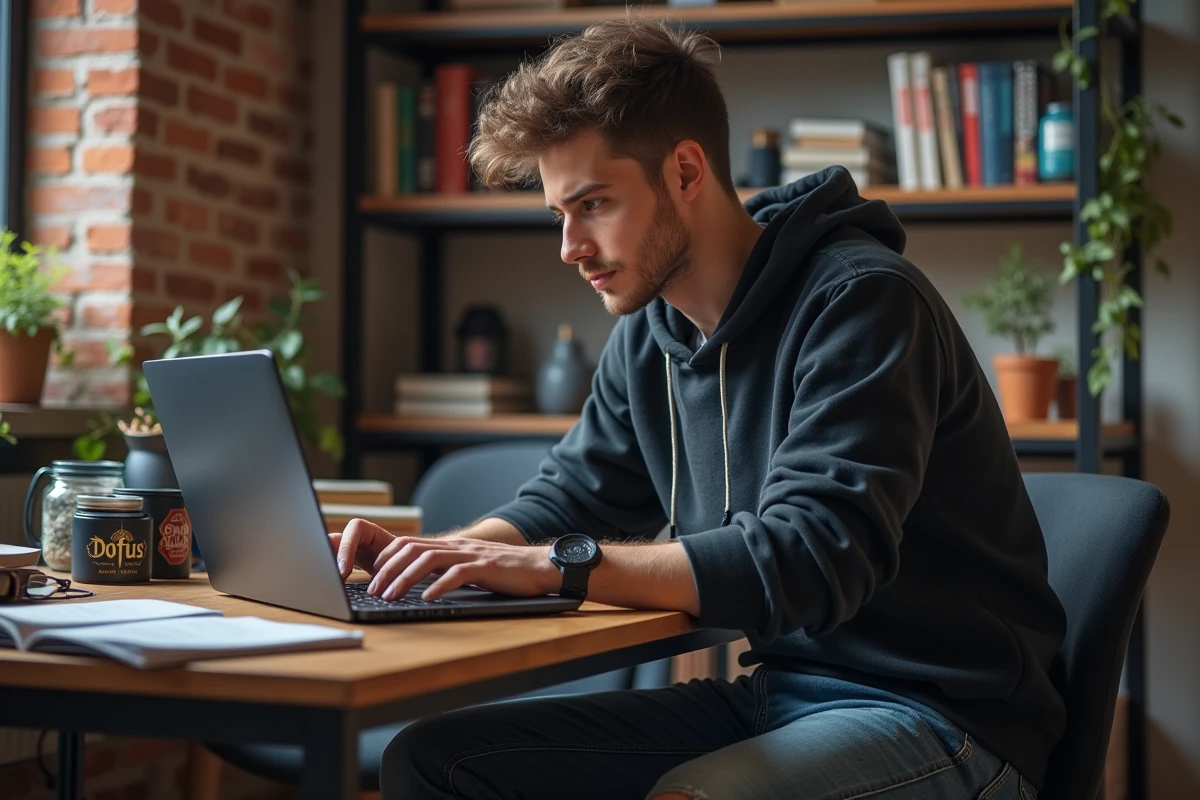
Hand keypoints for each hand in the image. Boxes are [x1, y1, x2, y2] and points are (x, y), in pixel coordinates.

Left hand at [330, 519, 561, 600]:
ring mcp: (473, 555)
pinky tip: (428, 599)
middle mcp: (459, 546)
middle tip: (374, 590)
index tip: (373, 576)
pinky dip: (439, 587)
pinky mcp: (487, 568)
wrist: (542, 565)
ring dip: (406, 579)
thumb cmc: (507, 572)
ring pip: (429, 560)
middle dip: (388, 570)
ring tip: (391, 596)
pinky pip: (458, 574)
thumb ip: (449, 570)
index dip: (387, 558)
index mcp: (452, 546)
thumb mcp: (472, 568)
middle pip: (413, 549)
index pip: (409, 544)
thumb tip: (421, 586)